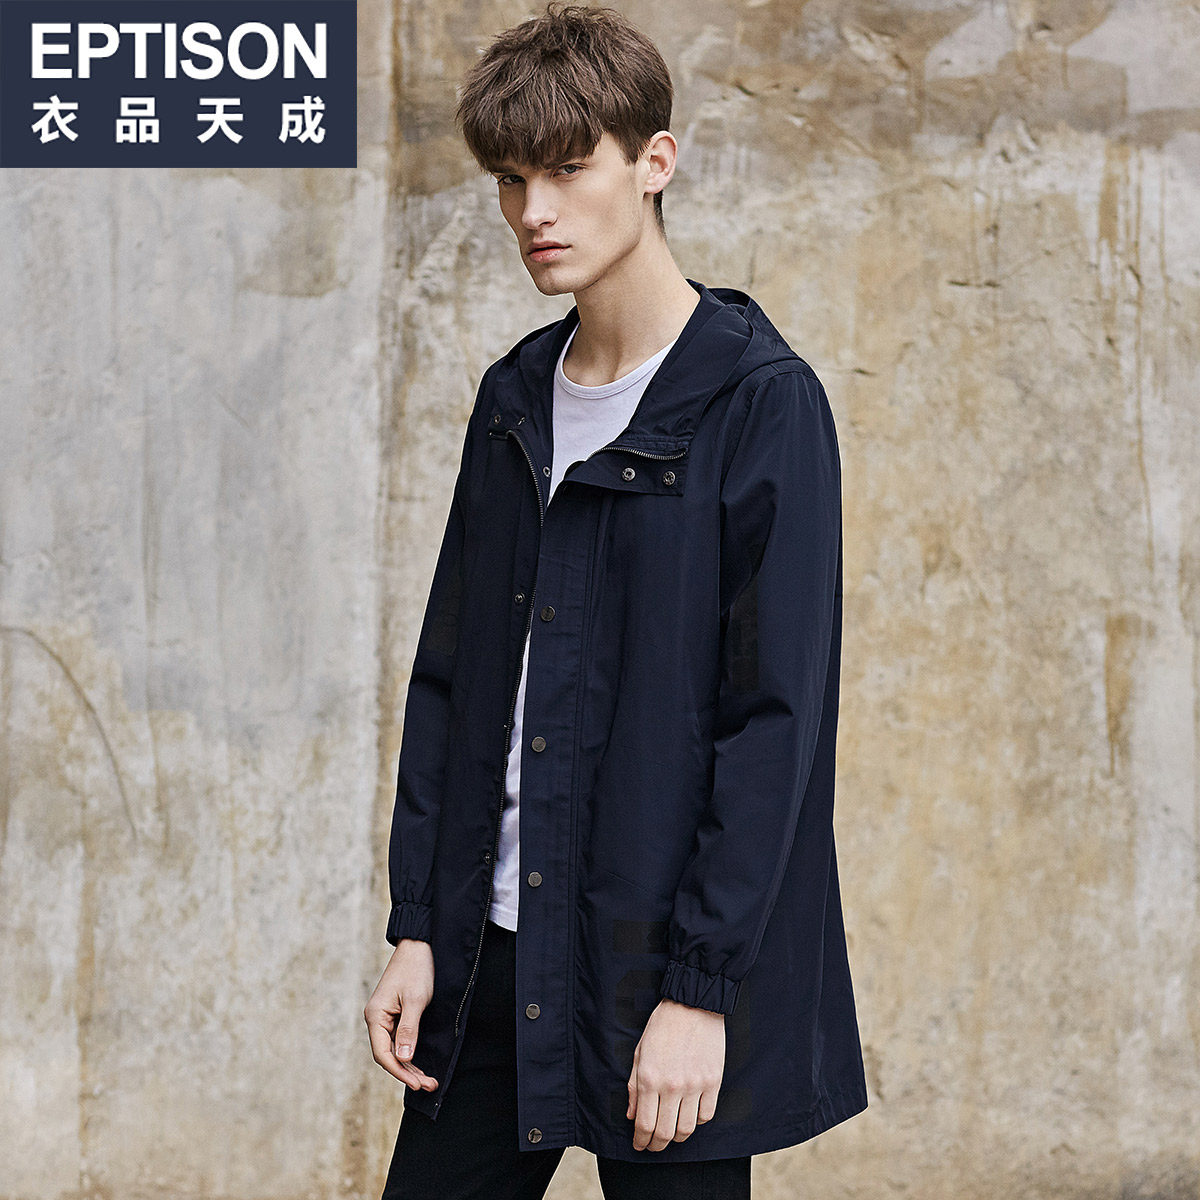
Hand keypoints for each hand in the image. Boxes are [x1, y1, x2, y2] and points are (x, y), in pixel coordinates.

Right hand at [364, 938, 439, 1091]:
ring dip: (410, 1065)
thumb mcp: (415, 1000)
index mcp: (375, 1016)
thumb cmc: (416, 969)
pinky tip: (420, 1063)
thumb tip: (404, 1058)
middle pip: (388, 1055)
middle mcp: (376, 1019)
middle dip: (408, 1072)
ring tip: (428, 1080)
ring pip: (394, 1049)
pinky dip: (410, 1052)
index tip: (418, 1084)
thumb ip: (409, 1030)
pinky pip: (399, 1039)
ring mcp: (384, 1017)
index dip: (400, 1071)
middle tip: (429, 1085)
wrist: (418, 945)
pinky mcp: (394, 1014)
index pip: (384, 1054)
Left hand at [626, 997, 724, 1150]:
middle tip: (653, 1146)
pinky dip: (698, 1121)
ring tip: (672, 1133)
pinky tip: (690, 1115)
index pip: (645, 1124)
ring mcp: (695, 1085)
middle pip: (665, 1133)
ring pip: (687, 1129)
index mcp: (650, 1078)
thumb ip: (634, 1086)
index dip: (641, 1141)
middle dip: (656, 1145)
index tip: (640, 1145)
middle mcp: (672, 1086)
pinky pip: (706, 1115)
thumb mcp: (639, 1053)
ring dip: (677, 1136)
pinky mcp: (713, 1081)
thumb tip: (632, 1116)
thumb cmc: (662, 1026)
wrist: (692, 1004)